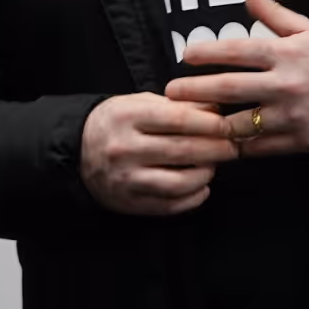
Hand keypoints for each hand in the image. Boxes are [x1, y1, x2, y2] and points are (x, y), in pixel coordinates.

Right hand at [79, 93, 239, 214]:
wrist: (75, 152)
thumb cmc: (115, 124)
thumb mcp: (138, 103)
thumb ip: (175, 106)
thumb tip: (216, 109)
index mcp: (126, 117)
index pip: (178, 119)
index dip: (210, 123)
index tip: (228, 125)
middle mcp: (124, 148)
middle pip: (183, 150)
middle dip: (217, 149)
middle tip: (233, 147)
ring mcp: (126, 179)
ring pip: (180, 182)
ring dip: (205, 174)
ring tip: (213, 166)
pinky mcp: (129, 203)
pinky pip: (170, 205)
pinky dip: (193, 198)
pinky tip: (201, 187)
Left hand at [166, 0, 308, 155]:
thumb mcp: (306, 29)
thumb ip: (272, 13)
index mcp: (285, 54)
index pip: (237, 50)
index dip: (207, 53)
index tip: (185, 56)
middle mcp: (285, 84)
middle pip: (229, 88)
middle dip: (194, 90)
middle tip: (170, 92)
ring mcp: (291, 116)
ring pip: (239, 123)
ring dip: (211, 124)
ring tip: (190, 121)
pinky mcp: (298, 141)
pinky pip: (259, 147)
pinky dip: (237, 146)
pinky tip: (219, 143)